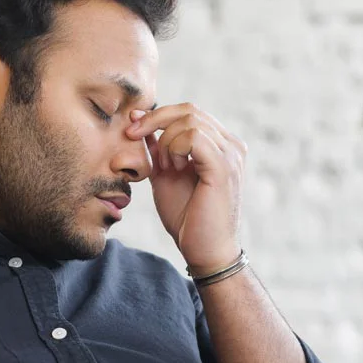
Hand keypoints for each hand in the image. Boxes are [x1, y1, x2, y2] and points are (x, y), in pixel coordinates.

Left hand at [126, 103, 246, 273]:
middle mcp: (231, 146)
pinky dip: (175, 148)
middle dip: (154, 120)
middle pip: (189, 110)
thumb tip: (138, 120)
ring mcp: (230, 155)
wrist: (204, 252)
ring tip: (164, 168)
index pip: (189, 113)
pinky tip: (172, 169)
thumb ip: (157, 150)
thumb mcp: (165, 177)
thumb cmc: (188, 220)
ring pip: (190, 121)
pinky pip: (194, 137)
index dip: (157, 115)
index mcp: (220, 146)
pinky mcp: (223, 168)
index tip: (132, 128)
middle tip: (133, 137)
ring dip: (166, 141)